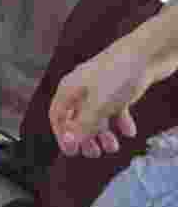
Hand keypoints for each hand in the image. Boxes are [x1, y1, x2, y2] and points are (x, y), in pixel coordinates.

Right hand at [49, 41, 152, 157]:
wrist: (148, 53)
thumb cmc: (119, 73)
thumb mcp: (98, 105)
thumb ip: (83, 125)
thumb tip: (69, 142)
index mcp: (70, 89)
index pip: (57, 115)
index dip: (63, 134)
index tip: (72, 152)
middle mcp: (82, 88)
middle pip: (77, 117)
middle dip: (85, 137)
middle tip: (94, 153)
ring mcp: (101, 87)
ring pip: (96, 115)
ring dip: (103, 133)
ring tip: (114, 146)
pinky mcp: (118, 87)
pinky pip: (115, 109)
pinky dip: (120, 121)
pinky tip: (129, 131)